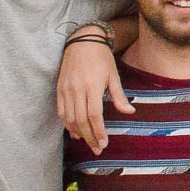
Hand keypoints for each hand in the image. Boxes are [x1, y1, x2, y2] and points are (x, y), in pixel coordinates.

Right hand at [57, 37, 132, 153]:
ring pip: (69, 118)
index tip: (104, 144)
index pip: (94, 115)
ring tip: (88, 142)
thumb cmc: (101, 58)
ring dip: (78, 133)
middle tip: (97, 149)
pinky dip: (67, 123)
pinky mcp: (59, 88)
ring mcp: (66, 89)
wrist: (82, 41)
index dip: (98, 131)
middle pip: (81, 120)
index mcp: (92, 86)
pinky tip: (75, 132)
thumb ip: (119, 96)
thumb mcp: (113, 75)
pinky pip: (61, 111)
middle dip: (90, 137)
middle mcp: (76, 89)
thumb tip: (130, 112)